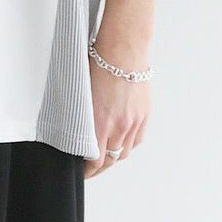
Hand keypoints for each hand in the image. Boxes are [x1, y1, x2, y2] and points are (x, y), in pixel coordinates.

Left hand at [83, 53, 149, 179]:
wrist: (123, 50)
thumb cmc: (98, 64)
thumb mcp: (82, 93)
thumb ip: (82, 117)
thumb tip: (78, 131)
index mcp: (100, 123)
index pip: (95, 161)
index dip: (88, 170)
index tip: (82, 171)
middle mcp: (118, 127)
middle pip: (110, 160)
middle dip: (99, 167)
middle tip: (91, 168)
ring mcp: (133, 123)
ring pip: (124, 152)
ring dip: (114, 156)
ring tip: (105, 155)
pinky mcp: (144, 116)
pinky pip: (136, 140)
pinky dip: (128, 144)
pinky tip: (121, 141)